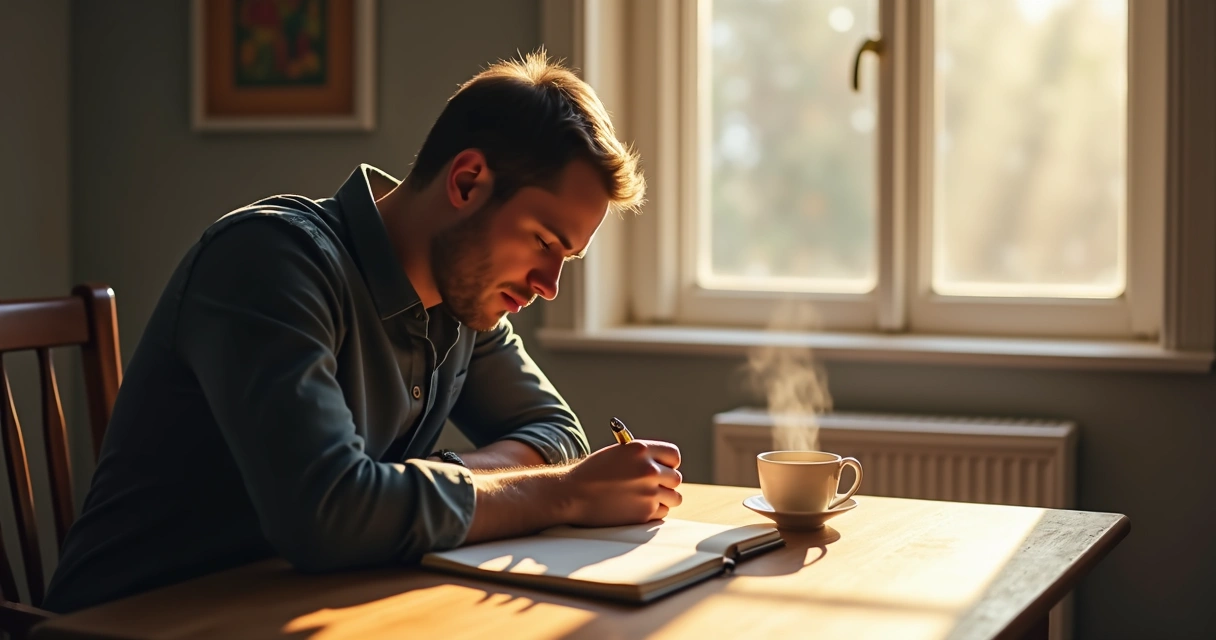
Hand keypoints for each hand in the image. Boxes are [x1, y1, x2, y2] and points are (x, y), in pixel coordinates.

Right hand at [561, 440, 682, 526]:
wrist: (572, 494)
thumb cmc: (592, 472)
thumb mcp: (617, 454)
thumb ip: (642, 457)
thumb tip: (664, 466)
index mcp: (641, 449)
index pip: (674, 455)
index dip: (669, 463)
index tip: (662, 468)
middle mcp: (648, 469)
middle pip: (676, 478)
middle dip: (666, 482)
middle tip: (653, 485)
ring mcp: (649, 492)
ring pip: (674, 497)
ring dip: (664, 498)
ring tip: (647, 497)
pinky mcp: (645, 513)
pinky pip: (663, 512)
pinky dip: (654, 511)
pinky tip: (638, 507)